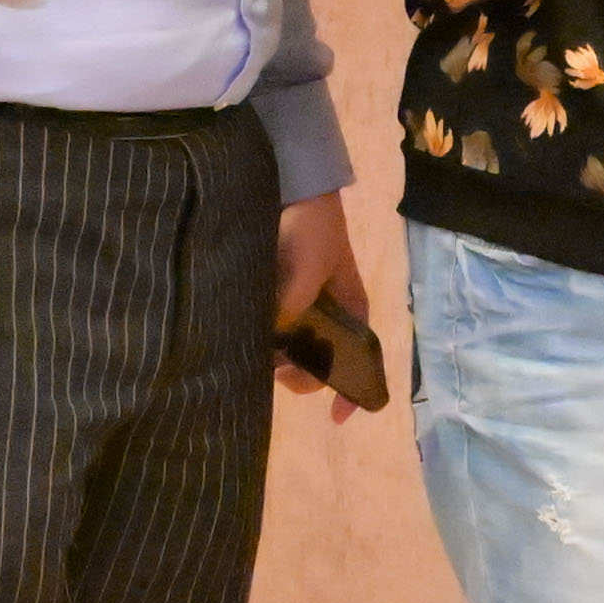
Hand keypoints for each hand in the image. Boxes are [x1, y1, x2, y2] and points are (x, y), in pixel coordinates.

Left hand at [273, 192, 371, 420]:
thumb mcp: (309, 271)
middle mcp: (325, 312)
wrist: (288, 184)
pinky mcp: (269, 293)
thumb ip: (292, 310)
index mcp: (349, 308)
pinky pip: (267, 327)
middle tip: (275, 371)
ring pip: (290, 347)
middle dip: (302, 375)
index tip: (338, 417)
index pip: (361, 358)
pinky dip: (258, 340)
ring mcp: (296, 303)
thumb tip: (269, 347)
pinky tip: (242, 342)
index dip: (354, 389)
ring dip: (276, 359)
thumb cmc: (311, 228)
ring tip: (253, 356)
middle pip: (321, 360)